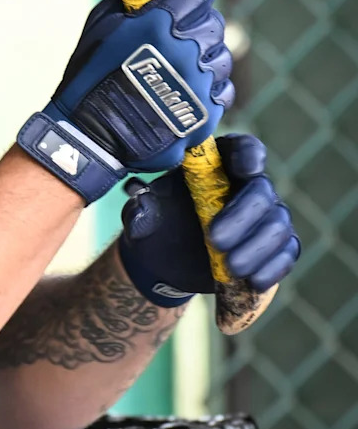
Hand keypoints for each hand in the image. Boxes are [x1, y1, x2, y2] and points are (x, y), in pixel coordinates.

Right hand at [16, 0, 233, 202]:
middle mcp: (187, 50)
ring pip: (220, 58)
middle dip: (196, 26)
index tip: (178, 0)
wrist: (89, 135)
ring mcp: (199, 84)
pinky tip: (179, 94)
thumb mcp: (103, 22)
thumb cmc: (89, 73)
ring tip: (173, 71)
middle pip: (214, 23)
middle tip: (171, 40)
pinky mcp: (207, 115)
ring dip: (202, 60)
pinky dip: (205, 90)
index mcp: (161, 22)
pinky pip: (220, 91)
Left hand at [118, 133, 300, 305]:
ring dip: (257, 247)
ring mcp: (264, 216)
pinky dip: (273, 267)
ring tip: (231, 267)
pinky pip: (287, 251)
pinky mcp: (273, 246)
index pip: (243, 147)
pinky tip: (254, 280)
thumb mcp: (143, 215)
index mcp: (217, 164)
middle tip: (215, 240)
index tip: (243, 169)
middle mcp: (246, 185)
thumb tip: (141, 208)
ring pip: (278, 223)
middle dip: (243, 216)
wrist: (166, 260)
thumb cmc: (158, 224)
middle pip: (262, 191)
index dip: (248, 155)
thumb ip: (142, 209)